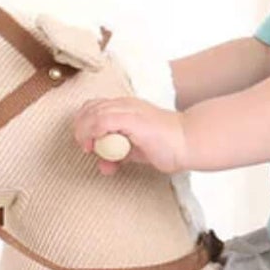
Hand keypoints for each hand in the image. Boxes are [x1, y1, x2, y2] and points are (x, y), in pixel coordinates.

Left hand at [71, 96, 190, 175]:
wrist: (189, 142)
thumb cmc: (167, 147)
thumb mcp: (135, 151)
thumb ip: (119, 155)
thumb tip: (104, 164)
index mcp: (126, 108)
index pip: (95, 107)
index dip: (84, 123)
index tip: (85, 142)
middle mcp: (126, 104)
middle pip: (90, 108)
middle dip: (80, 128)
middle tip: (84, 147)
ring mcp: (129, 110)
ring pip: (94, 113)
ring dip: (85, 132)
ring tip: (89, 148)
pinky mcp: (133, 119)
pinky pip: (104, 120)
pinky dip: (94, 133)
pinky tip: (97, 147)